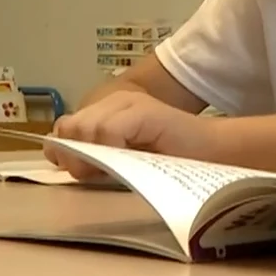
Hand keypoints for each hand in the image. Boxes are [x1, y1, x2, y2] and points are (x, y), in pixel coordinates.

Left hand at [45, 90, 221, 179]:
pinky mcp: (143, 110)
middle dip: (77, 158)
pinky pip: (109, 132)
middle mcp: (113, 100)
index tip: (85, 172)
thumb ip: (93, 154)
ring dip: (95, 157)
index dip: (65, 152)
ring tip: (118, 168)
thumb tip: (62, 160)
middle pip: (70, 128)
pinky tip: (130, 160)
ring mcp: (128, 102)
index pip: (64, 127)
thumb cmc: (170, 162)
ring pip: (85, 129)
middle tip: (101, 175)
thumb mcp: (122, 159)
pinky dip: (113, 151)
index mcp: (106, 109)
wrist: (213, 152)